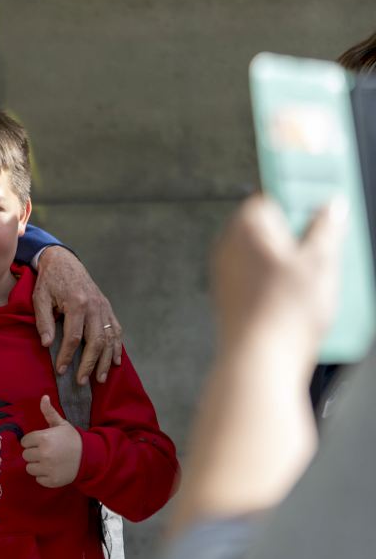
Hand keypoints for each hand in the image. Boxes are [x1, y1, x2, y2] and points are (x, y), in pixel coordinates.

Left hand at [21, 395, 81, 487]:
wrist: (89, 456)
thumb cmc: (72, 439)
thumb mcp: (61, 424)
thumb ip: (49, 412)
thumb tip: (44, 397)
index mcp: (43, 438)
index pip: (24, 442)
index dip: (32, 441)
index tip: (41, 442)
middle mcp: (44, 453)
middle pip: (25, 455)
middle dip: (33, 453)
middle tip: (45, 452)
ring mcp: (48, 468)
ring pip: (30, 468)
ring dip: (37, 465)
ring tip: (48, 461)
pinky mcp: (52, 480)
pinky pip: (38, 479)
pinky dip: (44, 476)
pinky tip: (52, 470)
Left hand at [33, 246, 121, 384]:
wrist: (64, 261)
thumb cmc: (49, 281)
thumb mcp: (40, 297)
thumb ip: (44, 321)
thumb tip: (47, 344)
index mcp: (77, 303)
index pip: (74, 337)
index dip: (67, 356)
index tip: (61, 370)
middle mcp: (95, 306)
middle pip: (95, 341)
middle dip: (89, 364)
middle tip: (82, 381)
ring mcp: (104, 307)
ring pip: (109, 339)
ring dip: (105, 361)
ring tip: (99, 379)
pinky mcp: (108, 308)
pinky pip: (116, 330)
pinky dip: (117, 347)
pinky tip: (115, 362)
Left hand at [212, 194, 344, 357]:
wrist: (259, 360)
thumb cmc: (284, 311)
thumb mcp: (321, 262)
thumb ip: (326, 229)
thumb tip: (332, 207)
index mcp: (247, 227)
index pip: (271, 197)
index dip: (299, 199)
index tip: (320, 202)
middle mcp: (229, 247)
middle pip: (270, 229)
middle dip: (300, 237)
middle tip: (328, 248)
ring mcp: (227, 273)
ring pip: (267, 257)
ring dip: (293, 264)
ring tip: (319, 281)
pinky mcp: (231, 298)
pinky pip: (260, 281)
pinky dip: (279, 285)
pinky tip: (301, 301)